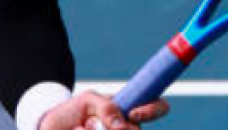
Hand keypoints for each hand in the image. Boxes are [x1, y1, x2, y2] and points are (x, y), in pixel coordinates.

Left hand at [39, 90, 168, 129]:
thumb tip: (121, 126)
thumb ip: (106, 106)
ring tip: (81, 128)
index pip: (157, 107)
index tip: (134, 113)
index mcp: (127, 115)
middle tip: (92, 123)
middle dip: (116, 128)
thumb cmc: (70, 113)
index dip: (153, 109)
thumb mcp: (87, 100)